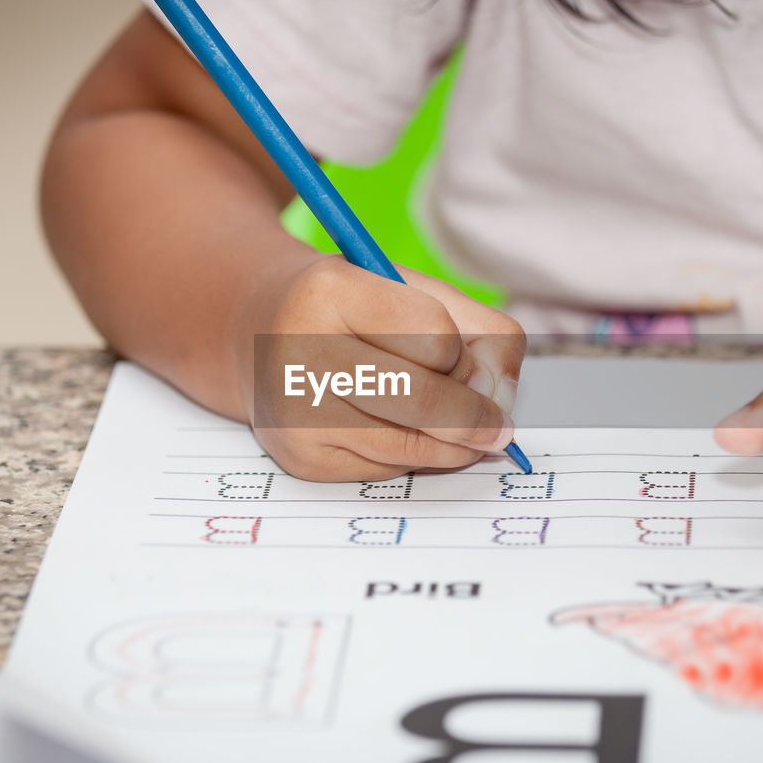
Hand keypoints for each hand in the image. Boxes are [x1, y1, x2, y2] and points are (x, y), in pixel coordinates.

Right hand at [235, 254, 525, 481]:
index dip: (461, 353)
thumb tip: (501, 402)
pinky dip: (413, 458)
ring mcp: (296, 411)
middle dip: (473, 417)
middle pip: (421, 399)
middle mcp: (301, 351)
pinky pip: (385, 470)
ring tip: (467, 433)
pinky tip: (408, 435)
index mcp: (331, 291)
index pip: (432, 334)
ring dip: (452, 445)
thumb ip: (482, 331)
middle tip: (497, 425)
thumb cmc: (355, 309)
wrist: (262, 332)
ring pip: (408, 446)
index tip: (466, 361)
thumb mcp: (417, 291)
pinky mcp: (301, 457)